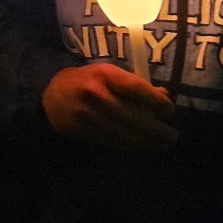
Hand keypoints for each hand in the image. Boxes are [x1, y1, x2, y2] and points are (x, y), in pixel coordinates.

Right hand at [40, 63, 176, 152]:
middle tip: (171, 136)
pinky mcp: (81, 131)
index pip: (136, 89)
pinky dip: (130, 147)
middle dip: (156, 130)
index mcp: (104, 74)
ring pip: (124, 134)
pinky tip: (142, 148)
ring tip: (161, 145)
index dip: (156, 102)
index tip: (169, 111)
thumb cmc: (88, 81)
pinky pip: (112, 142)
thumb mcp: (110, 74)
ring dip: (146, 143)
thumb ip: (135, 85)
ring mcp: (86, 115)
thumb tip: (164, 97)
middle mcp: (94, 94)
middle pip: (132, 117)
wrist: (51, 94)